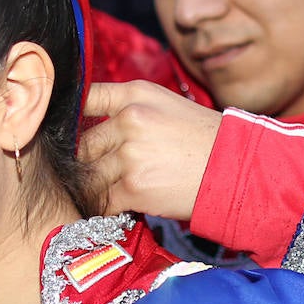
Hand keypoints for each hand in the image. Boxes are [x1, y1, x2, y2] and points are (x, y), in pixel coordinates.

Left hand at [80, 82, 221, 219]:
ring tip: (114, 191)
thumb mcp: (165, 106)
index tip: (69, 132)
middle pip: (83, 145)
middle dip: (89, 162)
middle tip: (101, 172)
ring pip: (90, 176)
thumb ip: (128, 109)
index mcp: (135, 95)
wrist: (234, 168)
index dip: (70, 117)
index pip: (84, 98)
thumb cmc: (202, 139)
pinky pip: (103, 201)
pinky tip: (120, 206)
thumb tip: (89, 124)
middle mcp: (129, 120)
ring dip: (97, 188)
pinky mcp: (134, 188)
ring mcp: (130, 155)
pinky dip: (107, 207)